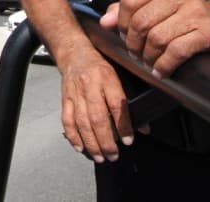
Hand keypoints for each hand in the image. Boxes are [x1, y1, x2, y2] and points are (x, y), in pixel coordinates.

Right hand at [58, 47, 133, 162]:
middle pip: (97, 117)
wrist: (74, 53)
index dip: (123, 125)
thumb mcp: (120, 76)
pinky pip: (67, 120)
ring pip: (82, 122)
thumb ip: (131, 100)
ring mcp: (75, 93)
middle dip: (106, 141)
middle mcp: (90, 86)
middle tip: (113, 155)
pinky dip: (73, 136)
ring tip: (100, 156)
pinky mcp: (65, 99)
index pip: (116, 105)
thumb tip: (143, 126)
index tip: (129, 140)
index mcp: (107, 78)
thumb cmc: (99, 65)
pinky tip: (80, 147)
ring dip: (91, 143)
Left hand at [99, 0, 209, 77]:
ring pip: (156, 38)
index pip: (129, 2)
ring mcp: (195, 11)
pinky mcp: (207, 32)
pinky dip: (164, 65)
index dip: (122, 24)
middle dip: (134, 44)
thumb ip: (128, 11)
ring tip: (150, 62)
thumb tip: (105, 22)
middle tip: (137, 55)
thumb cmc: (186, 17)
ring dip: (149, 57)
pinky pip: (176, 51)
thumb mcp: (157, 7)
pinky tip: (162, 71)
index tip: (126, 36)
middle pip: (141, 22)